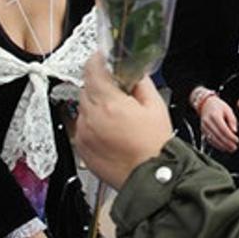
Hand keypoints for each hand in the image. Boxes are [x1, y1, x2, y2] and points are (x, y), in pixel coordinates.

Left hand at [72, 54, 172, 187]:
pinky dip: (93, 126)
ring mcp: (84, 133)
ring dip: (96, 108)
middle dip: (101, 88)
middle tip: (119, 95)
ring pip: (83, 109)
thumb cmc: (155, 146)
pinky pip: (82, 128)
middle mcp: (91, 117)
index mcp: (109, 103)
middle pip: (86, 89)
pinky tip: (112, 134)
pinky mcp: (81, 147)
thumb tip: (135, 72)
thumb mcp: (156, 107)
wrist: (150, 178)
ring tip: (118, 120)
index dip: (97, 60)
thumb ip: (142, 84)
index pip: (92, 70)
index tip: (102, 59)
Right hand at [199, 96, 238, 152]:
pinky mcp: (203, 131)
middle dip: (227, 143)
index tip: (237, 140)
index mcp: (214, 116)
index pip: (223, 129)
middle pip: (218, 135)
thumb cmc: (218, 106)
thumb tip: (234, 131)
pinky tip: (223, 148)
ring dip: (223, 146)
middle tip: (235, 147)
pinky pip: (210, 140)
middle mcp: (207, 122)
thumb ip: (232, 120)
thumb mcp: (228, 110)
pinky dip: (217, 145)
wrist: (206, 104)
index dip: (231, 136)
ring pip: (214, 139)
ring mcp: (204, 127)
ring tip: (231, 149)